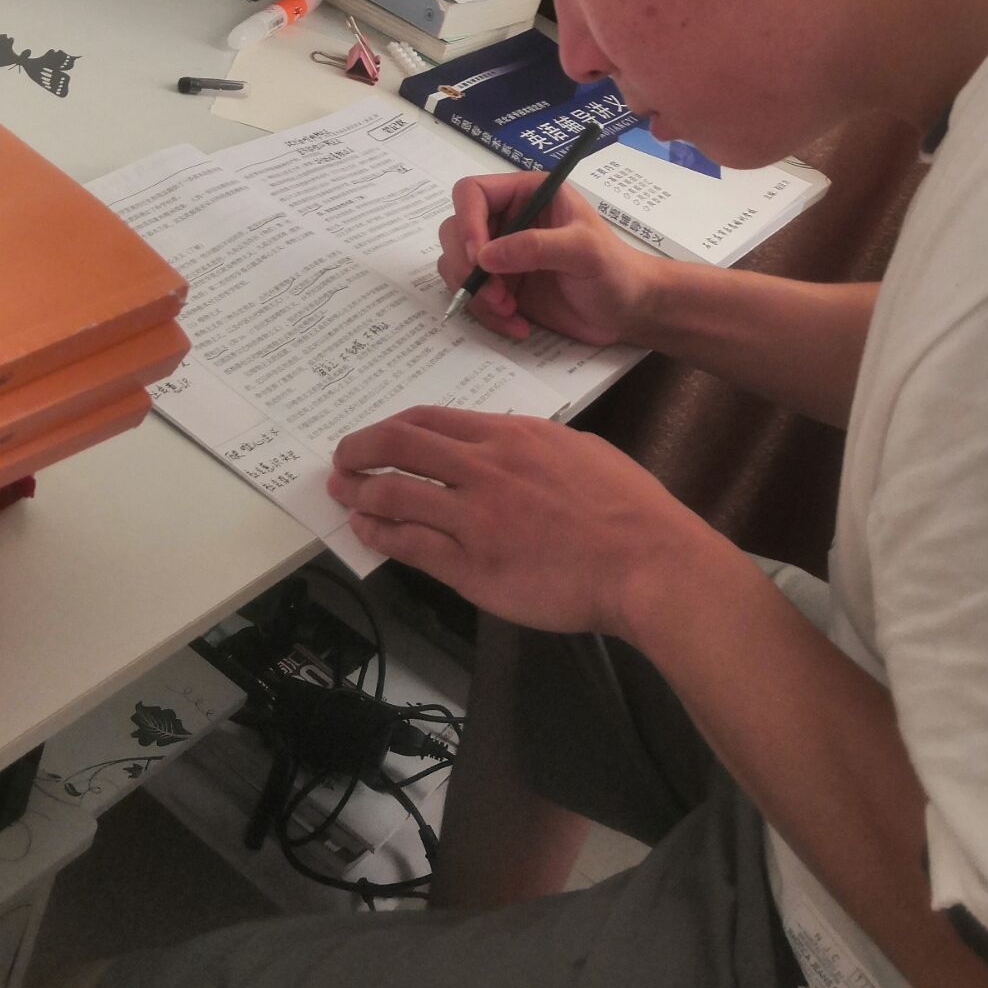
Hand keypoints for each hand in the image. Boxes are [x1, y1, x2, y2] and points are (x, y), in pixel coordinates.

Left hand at [328, 407, 714, 636]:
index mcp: (512, 436)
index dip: (392, 427)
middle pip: (399, 446)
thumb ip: (534, 447)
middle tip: (342, 460)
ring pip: (394, 496)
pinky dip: (380, 537)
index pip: (431, 420)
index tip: (376, 438)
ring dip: (359, 495)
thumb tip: (507, 449)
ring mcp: (474, 518)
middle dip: (359, 450)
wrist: (645, 561)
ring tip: (344, 497)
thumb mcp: (579, 451)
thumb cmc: (628, 509)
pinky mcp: (472, 566)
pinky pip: (410, 546)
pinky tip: (368, 535)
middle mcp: (485, 468)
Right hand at [438, 172, 661, 345]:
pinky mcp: (501, 285)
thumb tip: (485, 256)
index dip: (467, 222)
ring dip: (476, 294)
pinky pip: (471, 295)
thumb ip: (537, 246)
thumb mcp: (584, 251)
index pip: (472, 193)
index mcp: (527, 193)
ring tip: (510, 311)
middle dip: (468, 268)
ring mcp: (501, 254)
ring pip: (456, 266)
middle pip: (454, 231)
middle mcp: (508, 219)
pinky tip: (518, 324)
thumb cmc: (616, 270)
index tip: (479, 259)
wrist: (628, 311)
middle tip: (498, 296)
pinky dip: (486, 314)